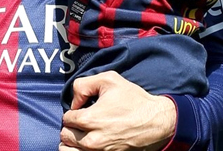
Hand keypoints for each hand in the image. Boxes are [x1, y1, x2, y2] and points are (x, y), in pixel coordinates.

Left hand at [60, 71, 175, 150]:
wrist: (156, 121)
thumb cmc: (134, 100)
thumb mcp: (109, 79)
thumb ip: (84, 85)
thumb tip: (74, 102)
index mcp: (90, 119)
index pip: (67, 119)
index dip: (74, 111)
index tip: (84, 109)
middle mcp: (92, 140)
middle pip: (66, 136)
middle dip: (72, 127)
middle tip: (83, 122)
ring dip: (72, 143)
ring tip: (80, 135)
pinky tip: (86, 145)